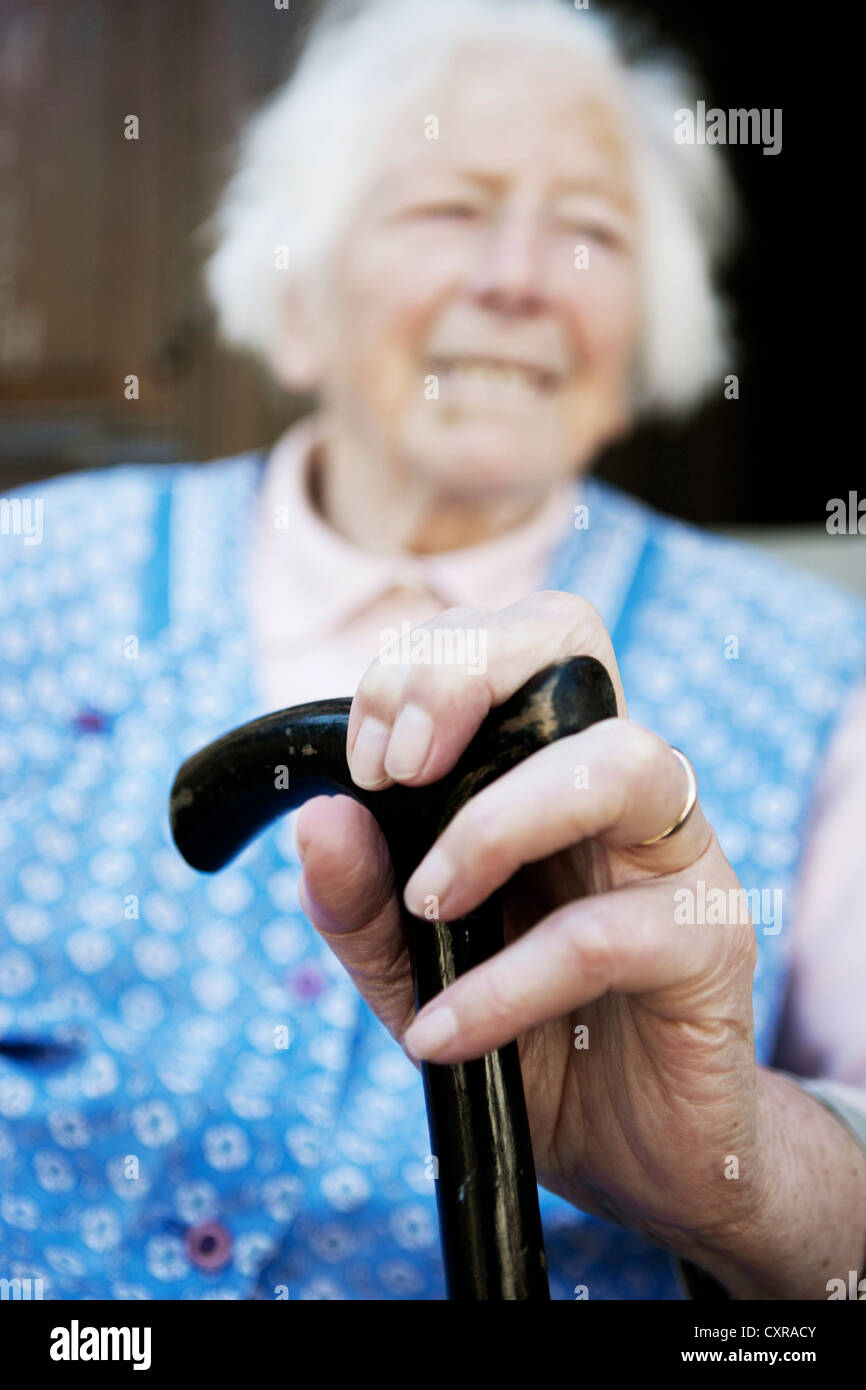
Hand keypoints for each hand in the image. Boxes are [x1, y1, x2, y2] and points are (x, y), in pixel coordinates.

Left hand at [295, 591, 865, 1295]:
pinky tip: (441, 1034)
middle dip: (462, 674)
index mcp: (548, 765)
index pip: (508, 637)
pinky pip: (607, 934)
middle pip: (571, 635)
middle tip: (395, 772)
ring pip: (619, 763)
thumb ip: (357, 895)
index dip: (426, 664)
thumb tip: (316, 816)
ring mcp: (676, 855)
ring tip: (427, 903)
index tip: (365, 761)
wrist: (620, 1151)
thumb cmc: (522, 1031)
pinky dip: (505, 984)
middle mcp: (619, 785)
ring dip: (496, 822)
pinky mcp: (709, 944)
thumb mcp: (408, 965)